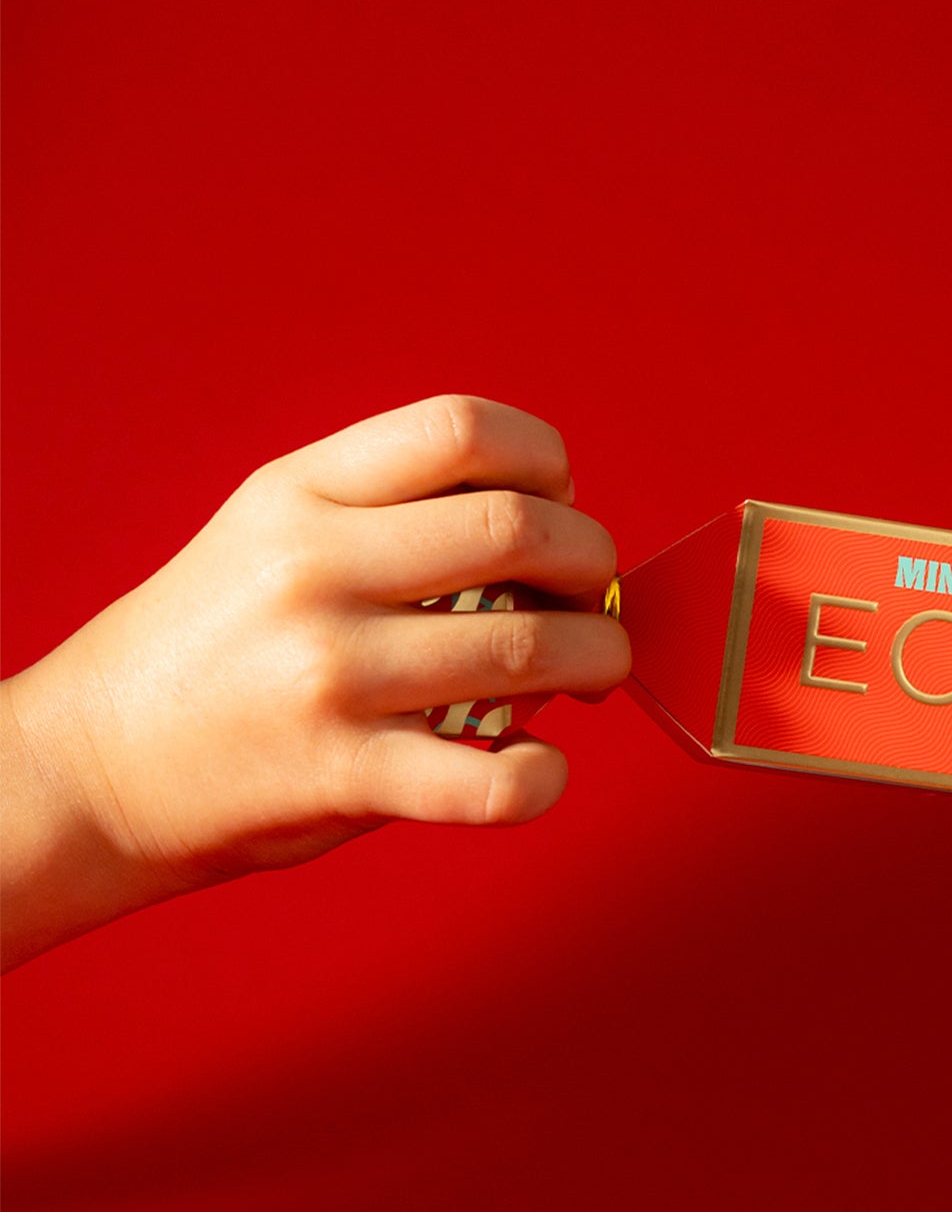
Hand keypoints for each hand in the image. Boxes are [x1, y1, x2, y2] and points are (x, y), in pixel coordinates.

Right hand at [0, 395, 629, 968]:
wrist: (95, 764)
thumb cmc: (212, 649)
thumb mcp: (272, 536)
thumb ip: (388, 516)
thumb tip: (547, 533)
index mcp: (301, 495)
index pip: (462, 429)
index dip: (546, 461)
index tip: (559, 501)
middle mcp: (316, 571)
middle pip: (520, 530)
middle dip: (593, 564)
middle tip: (595, 599)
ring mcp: (332, 675)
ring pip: (529, 649)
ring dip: (597, 660)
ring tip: (590, 676)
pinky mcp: (346, 774)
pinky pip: (490, 782)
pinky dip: (543, 779)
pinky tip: (541, 767)